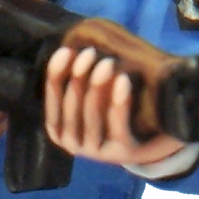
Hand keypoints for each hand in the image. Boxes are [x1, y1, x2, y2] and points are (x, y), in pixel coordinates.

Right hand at [44, 46, 187, 167]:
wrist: (147, 142)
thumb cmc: (111, 112)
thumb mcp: (89, 100)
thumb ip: (77, 81)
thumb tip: (69, 46)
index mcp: (58, 131)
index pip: (52, 100)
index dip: (56, 74)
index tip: (67, 50)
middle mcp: (73, 145)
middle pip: (72, 105)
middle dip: (79, 77)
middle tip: (90, 52)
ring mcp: (96, 151)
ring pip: (92, 114)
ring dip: (97, 86)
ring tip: (107, 62)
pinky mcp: (121, 152)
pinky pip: (118, 125)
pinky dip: (119, 101)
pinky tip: (123, 79)